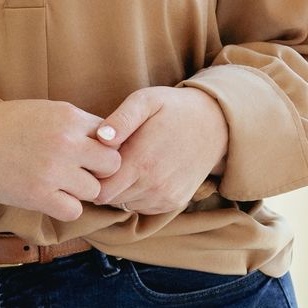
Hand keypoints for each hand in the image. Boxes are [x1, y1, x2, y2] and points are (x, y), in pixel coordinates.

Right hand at [0, 97, 125, 220]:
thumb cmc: (9, 125)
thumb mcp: (48, 111)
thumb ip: (77, 124)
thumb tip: (109, 141)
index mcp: (70, 117)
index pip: (112, 137)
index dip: (103, 148)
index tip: (88, 154)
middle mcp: (67, 143)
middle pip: (112, 165)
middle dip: (100, 171)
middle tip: (81, 173)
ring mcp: (54, 170)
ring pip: (94, 191)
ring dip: (81, 191)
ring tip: (60, 184)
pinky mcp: (39, 195)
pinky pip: (74, 210)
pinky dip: (66, 207)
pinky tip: (52, 198)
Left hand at [87, 86, 228, 213]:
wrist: (216, 124)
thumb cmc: (173, 108)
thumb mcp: (146, 100)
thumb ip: (121, 119)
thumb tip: (100, 139)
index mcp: (142, 161)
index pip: (100, 190)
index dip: (91, 176)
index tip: (93, 160)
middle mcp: (154, 185)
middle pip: (110, 199)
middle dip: (103, 183)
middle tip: (108, 161)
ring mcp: (166, 196)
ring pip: (125, 204)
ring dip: (121, 189)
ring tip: (129, 164)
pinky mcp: (174, 202)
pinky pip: (142, 207)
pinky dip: (137, 194)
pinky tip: (143, 173)